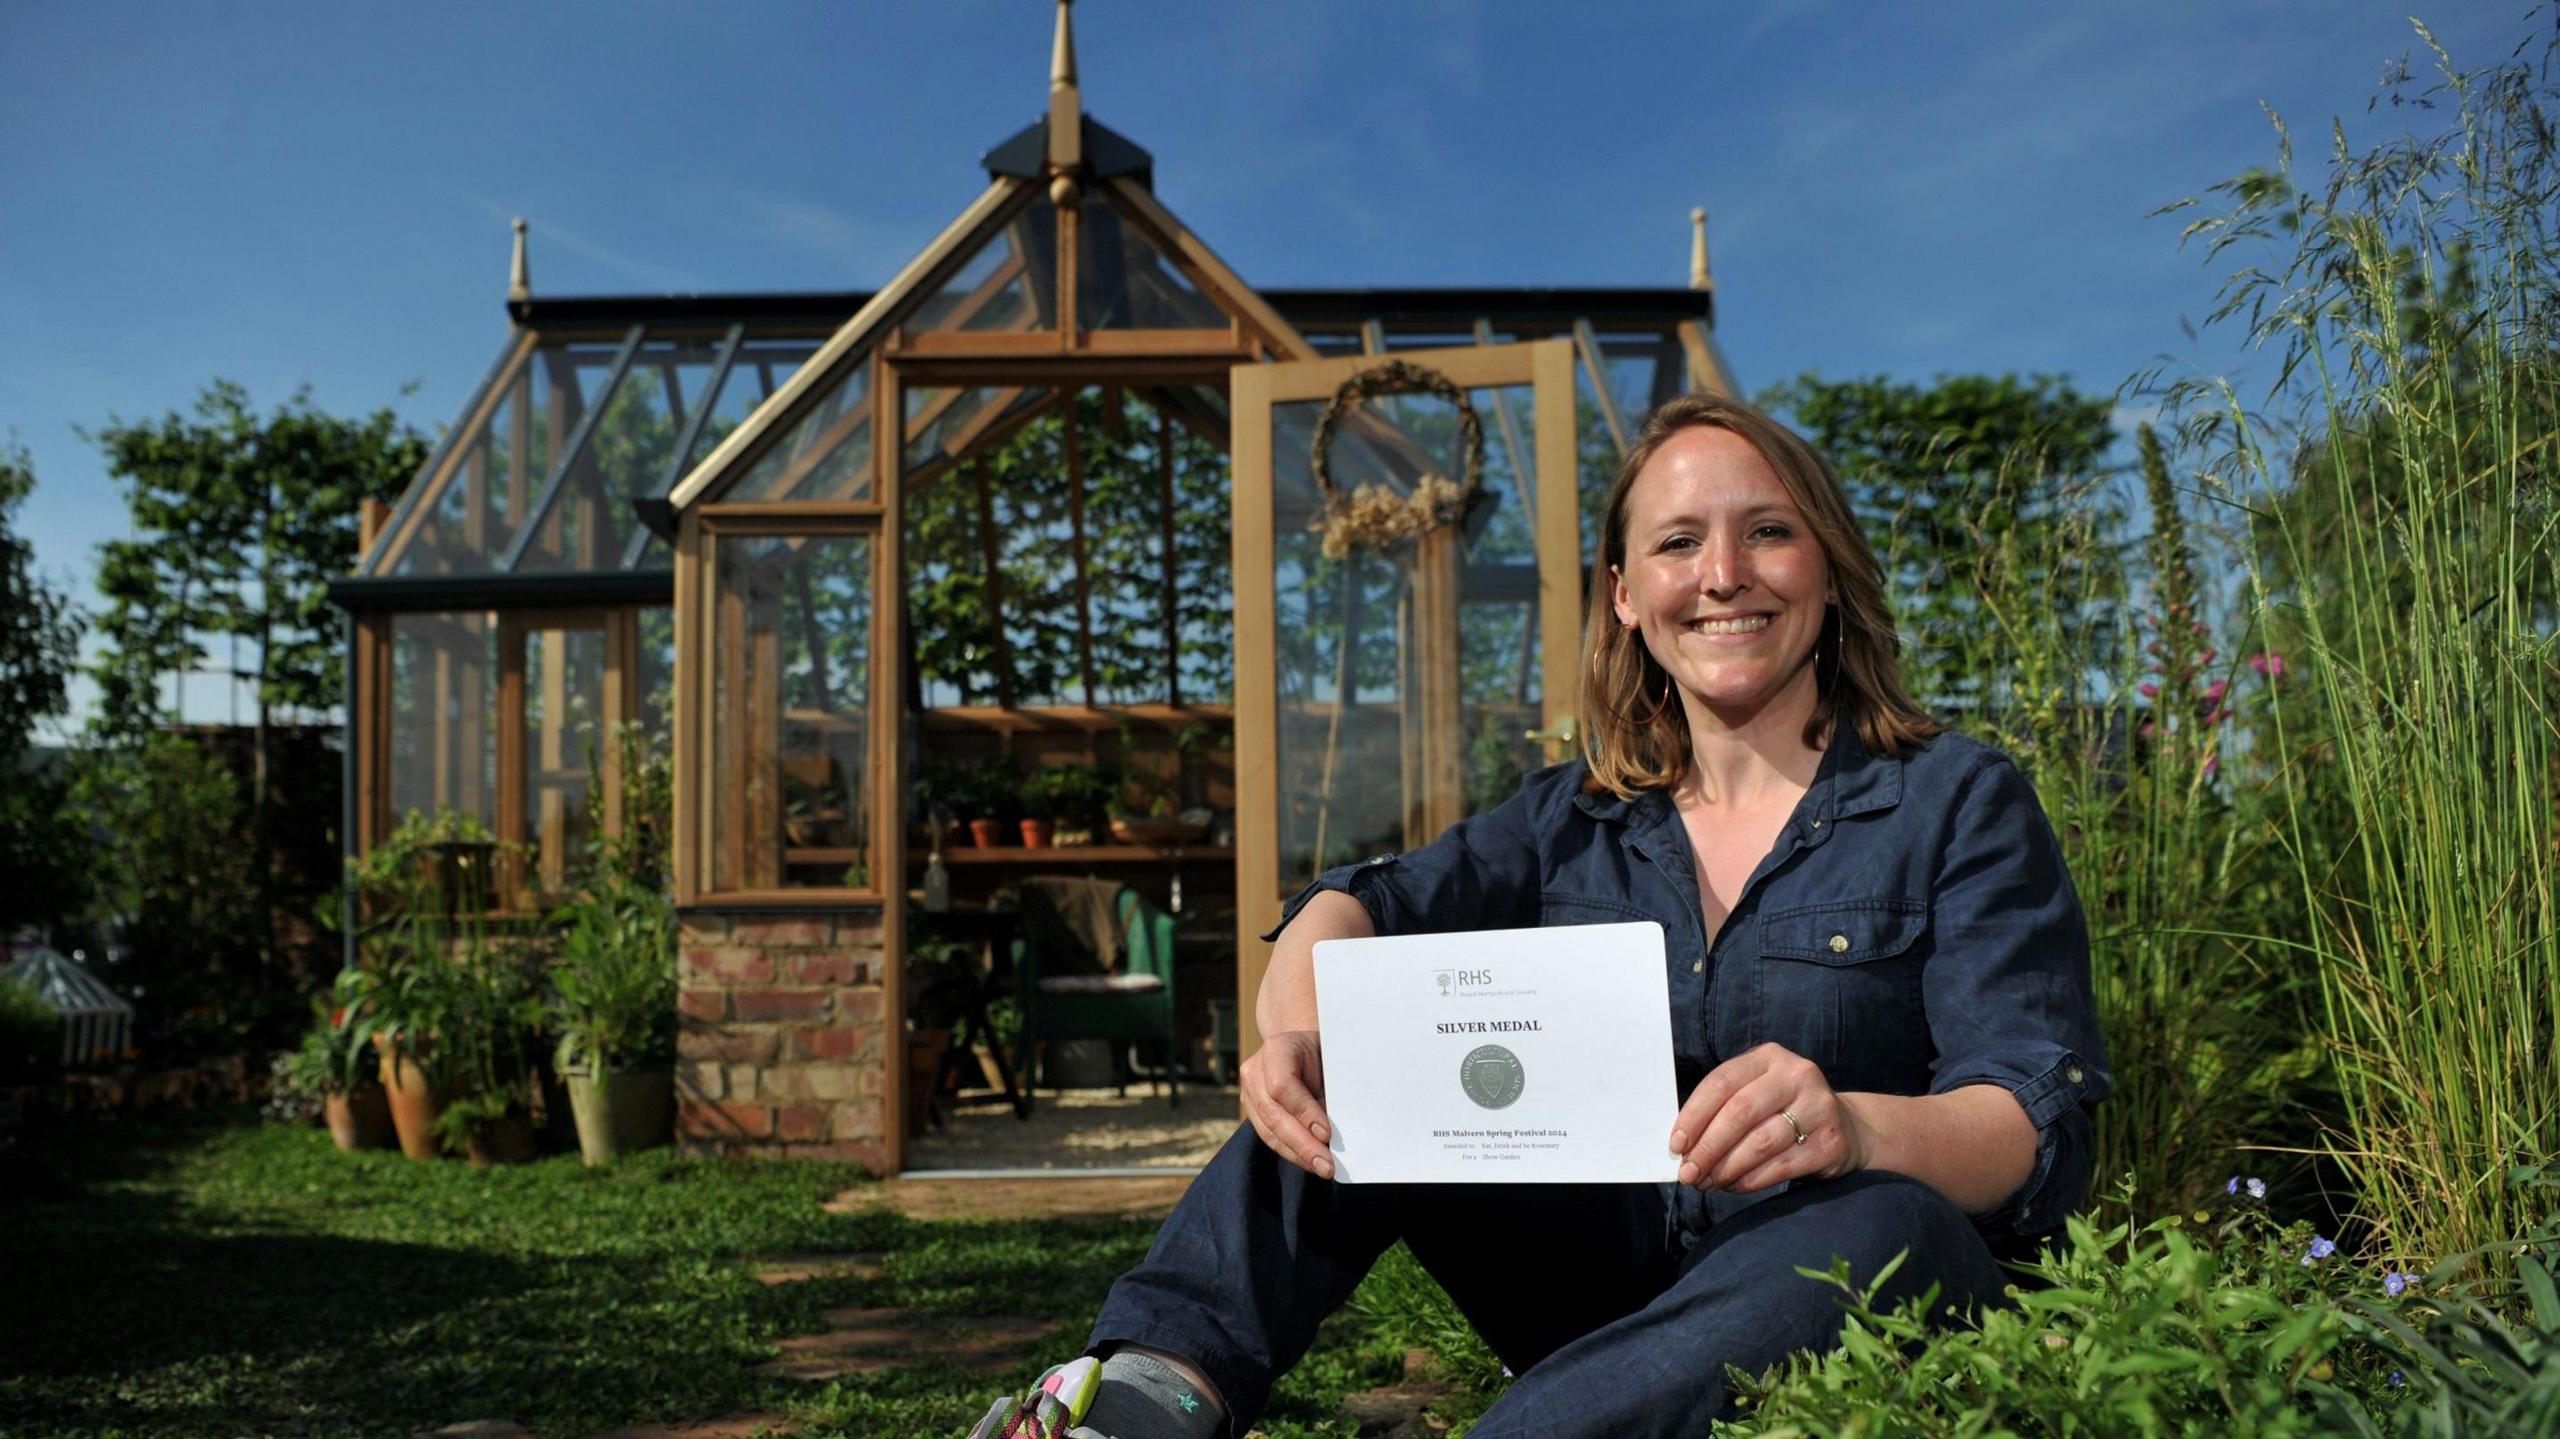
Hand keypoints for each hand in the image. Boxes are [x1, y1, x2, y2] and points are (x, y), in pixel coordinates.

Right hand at [1241, 1029, 1334, 1178]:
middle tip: (1326, 1166)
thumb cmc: (1323, 1052)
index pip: (1283, 1086)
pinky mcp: (1251, 1111)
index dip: (1304, 1113)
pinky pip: (1269, 1137)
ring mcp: (1248, 1092)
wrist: (1302, 1047)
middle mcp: (1255, 1071)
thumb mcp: (1330, 1060)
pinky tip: (1310, 1162)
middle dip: (1302, 1145)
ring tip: (1321, 1168)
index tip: (1327, 1135)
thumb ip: (1330, 1090)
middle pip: (1273, 1114)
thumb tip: (1334, 1132)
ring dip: (1297, 1154)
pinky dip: (1291, 1152)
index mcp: (1276, 1049)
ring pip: (1269, 1131)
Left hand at [1667, 1042, 1868, 1192]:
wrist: (1846, 1128)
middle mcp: (1797, 1075)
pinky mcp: (1830, 1142)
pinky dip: (1751, 1180)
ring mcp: (1818, 1107)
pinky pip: (1781, 1166)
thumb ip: (1723, 1109)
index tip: (1676, 1145)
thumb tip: (1683, 1146)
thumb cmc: (1783, 1111)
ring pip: (1760, 1142)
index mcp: (1769, 1057)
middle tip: (1689, 1173)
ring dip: (1727, 1168)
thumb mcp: (1756, 1093)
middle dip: (1708, 1147)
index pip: (1721, 1082)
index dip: (1694, 1116)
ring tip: (1708, 1182)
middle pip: (1740, 1112)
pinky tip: (1735, 1185)